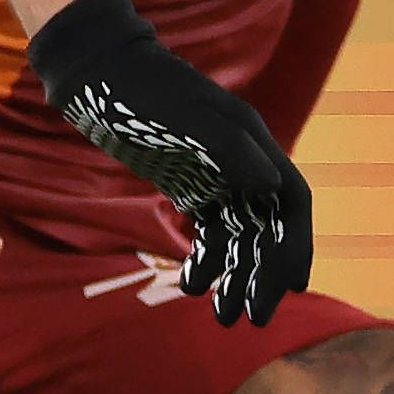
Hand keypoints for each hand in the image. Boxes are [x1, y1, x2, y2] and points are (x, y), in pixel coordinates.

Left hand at [29, 0, 312, 326]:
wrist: (97, 74)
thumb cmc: (141, 93)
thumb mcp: (184, 118)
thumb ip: (230, 149)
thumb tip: (271, 186)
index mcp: (252, 143)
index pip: (289, 202)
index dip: (296, 244)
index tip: (293, 287)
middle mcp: (241, 162)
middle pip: (266, 228)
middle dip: (262, 274)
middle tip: (252, 319)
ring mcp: (215, 174)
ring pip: (237, 235)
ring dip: (234, 276)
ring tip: (223, 317)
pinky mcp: (187, 183)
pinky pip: (208, 230)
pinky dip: (203, 259)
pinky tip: (190, 285)